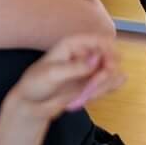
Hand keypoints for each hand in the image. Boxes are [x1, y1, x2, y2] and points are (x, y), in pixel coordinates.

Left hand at [7, 35, 122, 122]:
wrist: (31, 104)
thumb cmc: (35, 83)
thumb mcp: (52, 74)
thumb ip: (75, 68)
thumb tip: (96, 61)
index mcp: (74, 44)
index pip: (100, 40)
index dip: (109, 51)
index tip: (107, 67)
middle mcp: (86, 54)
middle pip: (112, 56)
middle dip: (107, 72)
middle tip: (94, 85)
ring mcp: (91, 69)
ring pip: (113, 72)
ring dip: (106, 84)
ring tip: (86, 96)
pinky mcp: (94, 83)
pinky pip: (112, 83)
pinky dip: (107, 90)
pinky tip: (90, 97)